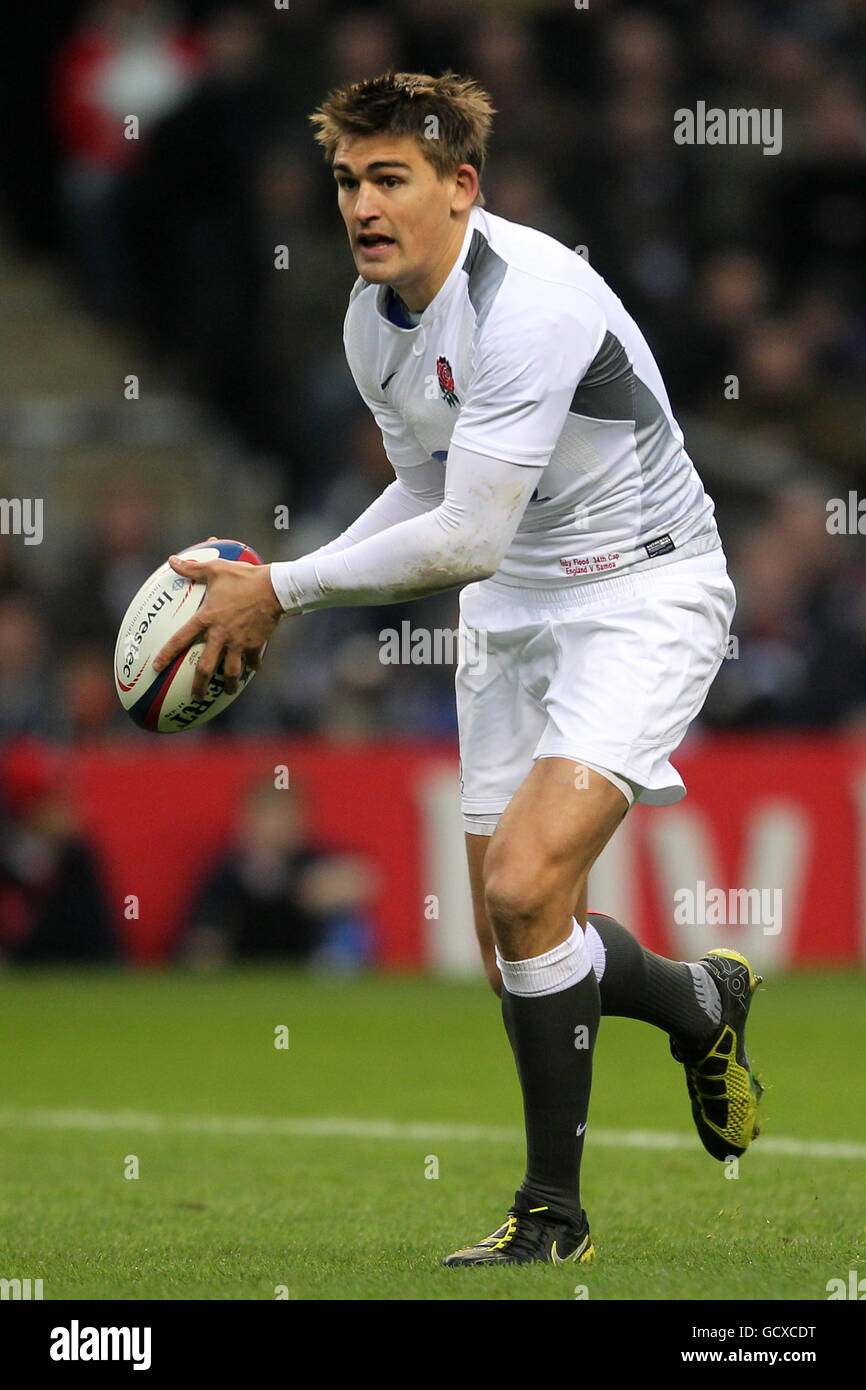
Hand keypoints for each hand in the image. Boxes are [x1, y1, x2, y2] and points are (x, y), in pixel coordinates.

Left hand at [152, 552, 284, 699]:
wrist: (273, 588)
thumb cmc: (243, 577)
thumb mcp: (215, 569)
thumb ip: (192, 568)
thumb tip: (171, 560)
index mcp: (206, 619)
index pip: (180, 640)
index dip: (166, 654)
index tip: (156, 667)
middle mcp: (220, 635)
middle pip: (206, 668)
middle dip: (199, 686)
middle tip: (195, 697)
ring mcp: (239, 642)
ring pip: (231, 672)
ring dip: (229, 685)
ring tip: (228, 691)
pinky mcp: (256, 644)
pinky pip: (253, 661)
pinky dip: (252, 666)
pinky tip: (252, 670)